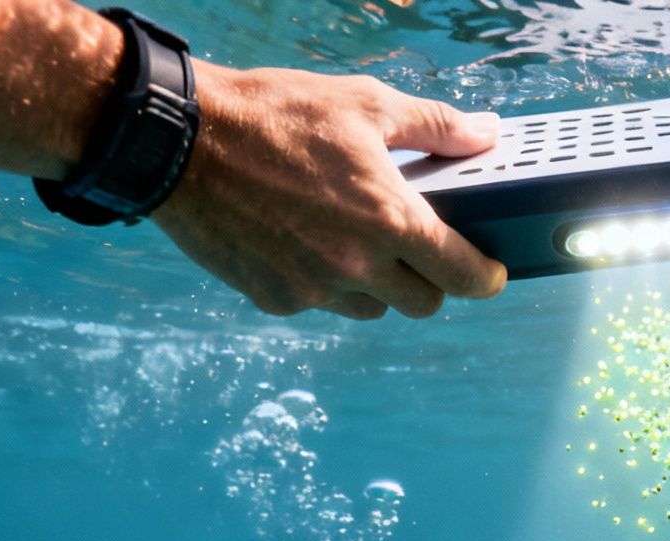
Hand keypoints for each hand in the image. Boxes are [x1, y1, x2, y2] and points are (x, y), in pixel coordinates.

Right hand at [155, 67, 506, 318]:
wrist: (180, 140)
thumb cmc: (275, 113)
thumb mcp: (365, 103)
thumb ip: (435, 126)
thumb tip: (487, 133)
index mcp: (390, 220)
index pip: (463, 275)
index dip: (485, 277)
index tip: (490, 271)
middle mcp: (357, 266)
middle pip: (423, 304)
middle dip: (430, 279)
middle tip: (417, 246)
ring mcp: (313, 289)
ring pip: (371, 308)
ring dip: (375, 284)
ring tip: (351, 234)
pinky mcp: (274, 299)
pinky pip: (318, 303)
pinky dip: (323, 281)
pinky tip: (302, 237)